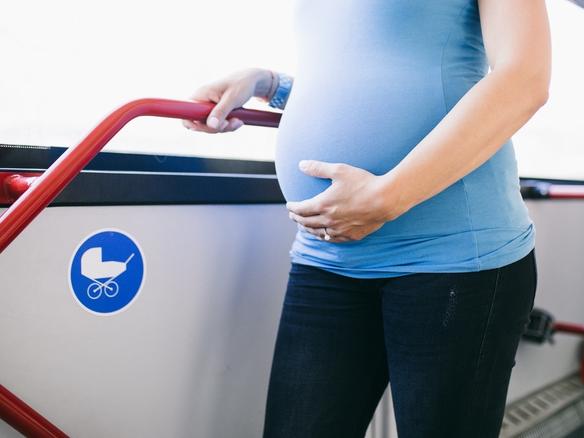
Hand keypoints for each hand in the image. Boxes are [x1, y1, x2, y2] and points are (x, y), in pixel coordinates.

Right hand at [182, 68, 273, 132]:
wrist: (252, 81)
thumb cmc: (241, 85)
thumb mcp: (232, 98)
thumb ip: (221, 112)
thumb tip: (211, 126)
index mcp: (201, 94)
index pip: (186, 113)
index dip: (193, 124)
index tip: (209, 126)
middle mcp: (202, 101)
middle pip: (199, 124)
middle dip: (216, 128)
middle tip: (231, 123)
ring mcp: (208, 107)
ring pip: (210, 126)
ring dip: (225, 127)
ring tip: (238, 121)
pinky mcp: (216, 112)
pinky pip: (218, 124)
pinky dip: (228, 126)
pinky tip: (238, 121)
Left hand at [286, 160, 405, 242]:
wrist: (385, 199)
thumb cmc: (363, 183)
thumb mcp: (339, 170)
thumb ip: (318, 168)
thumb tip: (301, 164)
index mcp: (323, 205)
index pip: (301, 209)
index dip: (293, 207)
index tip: (289, 205)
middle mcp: (329, 220)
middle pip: (307, 222)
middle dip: (297, 218)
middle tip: (293, 215)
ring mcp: (340, 230)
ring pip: (318, 233)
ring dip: (308, 229)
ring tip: (304, 226)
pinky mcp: (351, 235)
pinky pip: (333, 239)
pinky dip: (324, 236)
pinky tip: (324, 235)